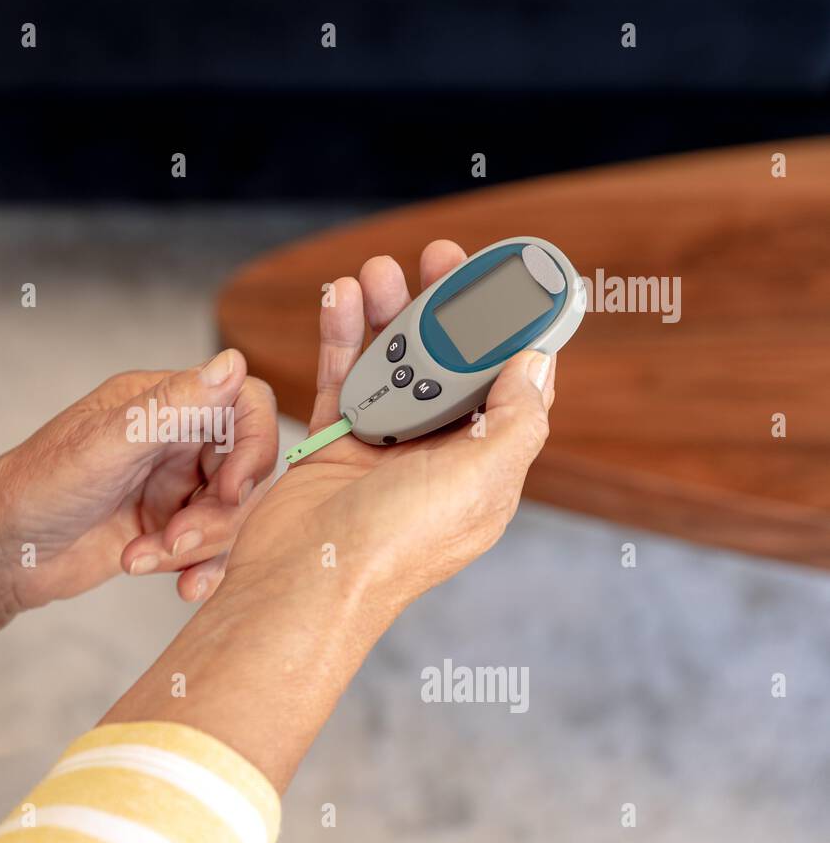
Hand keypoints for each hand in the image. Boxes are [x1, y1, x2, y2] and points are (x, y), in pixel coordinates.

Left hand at [0, 351, 277, 610]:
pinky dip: (201, 569)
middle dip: (218, 515)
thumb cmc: (36, 487)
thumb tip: (231, 362)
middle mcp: (174, 440)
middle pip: (245, 471)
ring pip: (231, 516)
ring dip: (198, 547)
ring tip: (142, 559)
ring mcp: (173, 487)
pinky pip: (212, 550)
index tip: (232, 491)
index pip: (246, 405)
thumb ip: (171, 407)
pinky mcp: (167, 530)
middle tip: (173, 541)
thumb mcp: (107, 445)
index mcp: (163, 403)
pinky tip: (182, 589)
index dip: (255, 447)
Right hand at [101, 241, 557, 791]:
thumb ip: (516, 419)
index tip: (508, 281)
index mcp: (484, 468)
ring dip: (386, 314)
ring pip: (391, 365)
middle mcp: (436, 456)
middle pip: (447, 364)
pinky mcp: (333, 444)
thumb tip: (537, 361)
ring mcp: (382, 450)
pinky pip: (341, 379)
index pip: (508, 387)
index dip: (511, 331)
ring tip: (375, 270)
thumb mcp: (480, 481)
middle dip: (443, 308)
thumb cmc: (394, 545)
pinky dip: (340, 338)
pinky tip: (339, 298)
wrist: (304, 585)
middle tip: (436, 257)